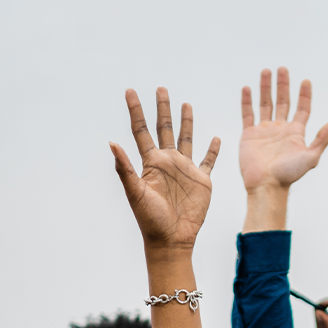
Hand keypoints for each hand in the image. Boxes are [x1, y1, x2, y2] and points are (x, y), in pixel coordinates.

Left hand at [111, 89, 219, 253]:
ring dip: (186, 122)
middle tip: (161, 88)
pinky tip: (215, 138)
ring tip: (185, 104)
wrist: (171, 240)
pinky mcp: (201, 181)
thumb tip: (111, 143)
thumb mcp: (135, 193)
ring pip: (186, 138)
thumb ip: (124, 168)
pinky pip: (208, 161)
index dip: (135, 110)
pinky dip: (213, 150)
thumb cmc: (150, 220)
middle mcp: (167, 162)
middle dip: (162, 108)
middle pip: (164, 128)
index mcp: (151, 163)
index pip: (140, 131)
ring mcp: (185, 170)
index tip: (129, 90)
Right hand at [239, 68, 327, 193]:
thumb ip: (321, 139)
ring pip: (266, 104)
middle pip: (283, 101)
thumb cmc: (288, 175)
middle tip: (282, 69)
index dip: (304, 95)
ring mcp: (264, 131)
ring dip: (266, 88)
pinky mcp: (249, 135)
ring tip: (266, 71)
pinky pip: (248, 114)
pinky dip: (247, 101)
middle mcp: (280, 129)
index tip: (305, 81)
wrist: (266, 185)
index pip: (302, 108)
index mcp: (295, 132)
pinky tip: (247, 88)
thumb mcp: (311, 157)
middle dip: (283, 85)